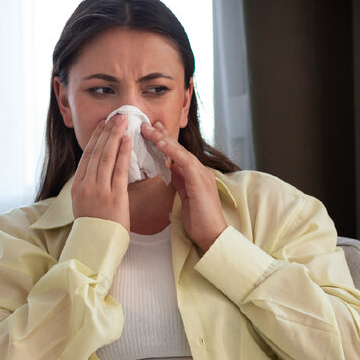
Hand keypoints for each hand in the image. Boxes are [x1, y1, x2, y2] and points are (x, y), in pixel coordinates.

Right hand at [70, 114, 131, 229]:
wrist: (97, 246)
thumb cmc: (95, 228)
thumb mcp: (84, 205)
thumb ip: (89, 188)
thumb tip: (96, 173)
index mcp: (77, 187)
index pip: (87, 156)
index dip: (96, 138)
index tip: (103, 124)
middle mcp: (86, 185)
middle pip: (96, 152)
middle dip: (106, 131)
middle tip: (115, 115)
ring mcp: (99, 190)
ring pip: (106, 157)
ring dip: (115, 136)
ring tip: (122, 121)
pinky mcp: (114, 196)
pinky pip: (119, 170)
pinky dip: (123, 153)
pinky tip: (127, 140)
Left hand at [142, 120, 226, 251]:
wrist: (213, 236)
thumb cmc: (199, 221)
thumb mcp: (186, 197)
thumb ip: (180, 181)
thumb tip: (171, 169)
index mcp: (195, 174)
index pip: (178, 153)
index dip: (165, 140)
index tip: (151, 130)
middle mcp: (200, 171)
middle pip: (178, 148)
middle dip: (162, 134)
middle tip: (146, 123)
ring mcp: (201, 175)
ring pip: (181, 152)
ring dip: (164, 139)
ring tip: (149, 130)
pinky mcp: (200, 182)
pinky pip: (185, 162)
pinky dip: (173, 152)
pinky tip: (161, 144)